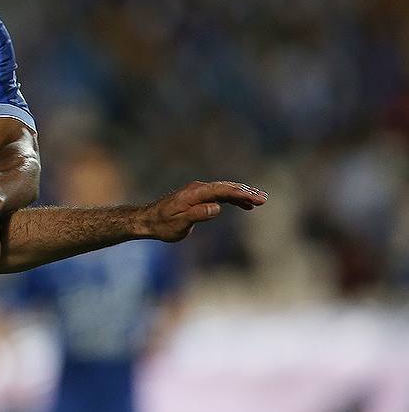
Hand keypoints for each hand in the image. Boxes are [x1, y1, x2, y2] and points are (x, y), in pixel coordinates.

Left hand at [141, 181, 266, 241]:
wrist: (147, 220)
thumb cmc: (162, 224)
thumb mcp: (179, 223)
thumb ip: (197, 214)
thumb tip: (216, 207)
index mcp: (194, 193)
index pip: (222, 190)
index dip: (240, 194)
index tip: (256, 199)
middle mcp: (197, 189)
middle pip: (226, 187)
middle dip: (246, 192)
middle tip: (264, 199)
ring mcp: (198, 192)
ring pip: (224, 190)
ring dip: (242, 194)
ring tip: (259, 200)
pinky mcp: (198, 197)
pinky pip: (219, 195)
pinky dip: (233, 198)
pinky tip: (245, 205)